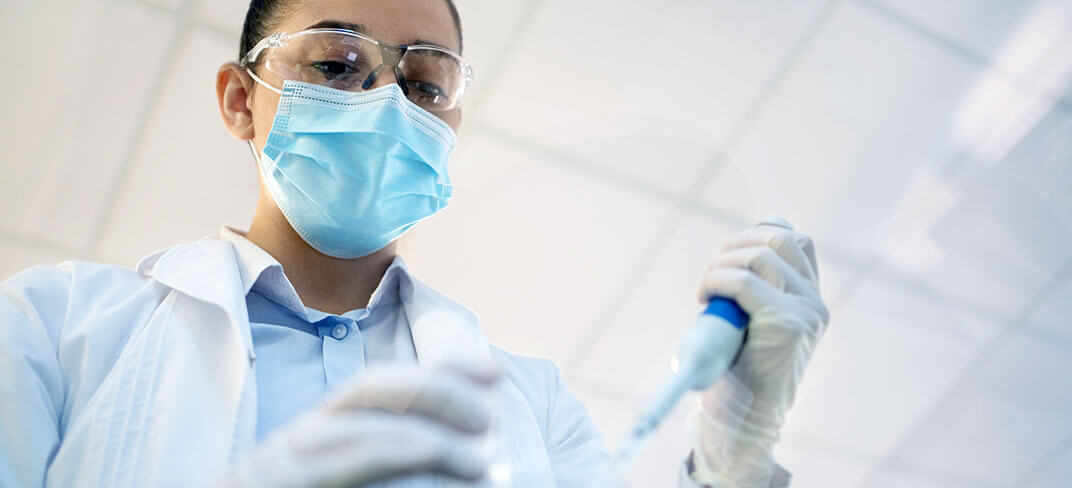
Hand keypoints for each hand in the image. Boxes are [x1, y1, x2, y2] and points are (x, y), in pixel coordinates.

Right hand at [219, 357, 502, 487]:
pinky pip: (345, 480)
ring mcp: (283, 473)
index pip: (381, 386)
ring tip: (483, 464)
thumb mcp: (343, 470)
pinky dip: (401, 482)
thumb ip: (386, 450)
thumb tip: (475, 449)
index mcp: (317, 434)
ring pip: (363, 442)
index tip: (493, 367)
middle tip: (491, 419)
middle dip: (438, 395)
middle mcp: (297, 445)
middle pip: (371, 394)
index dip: (440, 371)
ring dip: (430, 445)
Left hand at [688, 220, 828, 486]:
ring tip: (706, 291)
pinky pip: (746, 283)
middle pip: (779, 238)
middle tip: (710, 275)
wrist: (742, 420)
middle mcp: (814, 302)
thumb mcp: (751, 322)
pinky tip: (706, 298)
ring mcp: (806, 312)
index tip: (726, 256)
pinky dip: (718, 281)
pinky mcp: (788, 324)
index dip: (757, 233)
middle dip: (735, 246)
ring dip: (721, 264)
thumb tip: (733, 253)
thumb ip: (754, 291)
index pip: (795, 241)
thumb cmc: (738, 372)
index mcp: (809, 299)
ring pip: (762, 255)